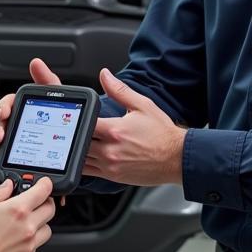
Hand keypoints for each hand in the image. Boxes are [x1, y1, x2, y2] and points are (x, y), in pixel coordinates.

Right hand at [0, 57, 61, 156]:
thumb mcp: (59, 96)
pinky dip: (12, 161)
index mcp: (25, 107)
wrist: (84, 134)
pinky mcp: (27, 158)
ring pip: (5, 144)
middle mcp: (19, 123)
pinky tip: (13, 163)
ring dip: (0, 147)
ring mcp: (21, 141)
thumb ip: (48, 80)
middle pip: (2, 125)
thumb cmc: (68, 113)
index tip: (4, 112)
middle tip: (0, 134)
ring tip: (2, 150)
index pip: (8, 104)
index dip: (3, 107)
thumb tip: (36, 62)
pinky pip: (16, 160)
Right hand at [0, 177, 56, 251]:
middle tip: (35, 202)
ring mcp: (29, 244)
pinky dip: (31, 240)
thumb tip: (8, 184)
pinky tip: (16, 238)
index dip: (45, 184)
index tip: (43, 183)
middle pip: (50, 209)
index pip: (44, 190)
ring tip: (26, 222)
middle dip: (45, 202)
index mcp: (19, 209)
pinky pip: (36, 245)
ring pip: (47, 229)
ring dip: (40, 223)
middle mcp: (28, 226)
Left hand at [83, 68, 186, 185]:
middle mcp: (110, 149)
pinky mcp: (112, 176)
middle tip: (75, 126)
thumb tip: (105, 75)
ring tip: (79, 140)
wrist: (176, 158)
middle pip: (79, 140)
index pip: (84, 122)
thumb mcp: (142, 105)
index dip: (78, 117)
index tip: (77, 114)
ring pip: (80, 157)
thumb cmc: (161, 133)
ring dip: (77, 148)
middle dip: (76, 133)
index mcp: (115, 130)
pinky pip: (88, 171)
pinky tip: (84, 155)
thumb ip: (119, 90)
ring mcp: (110, 165)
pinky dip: (81, 163)